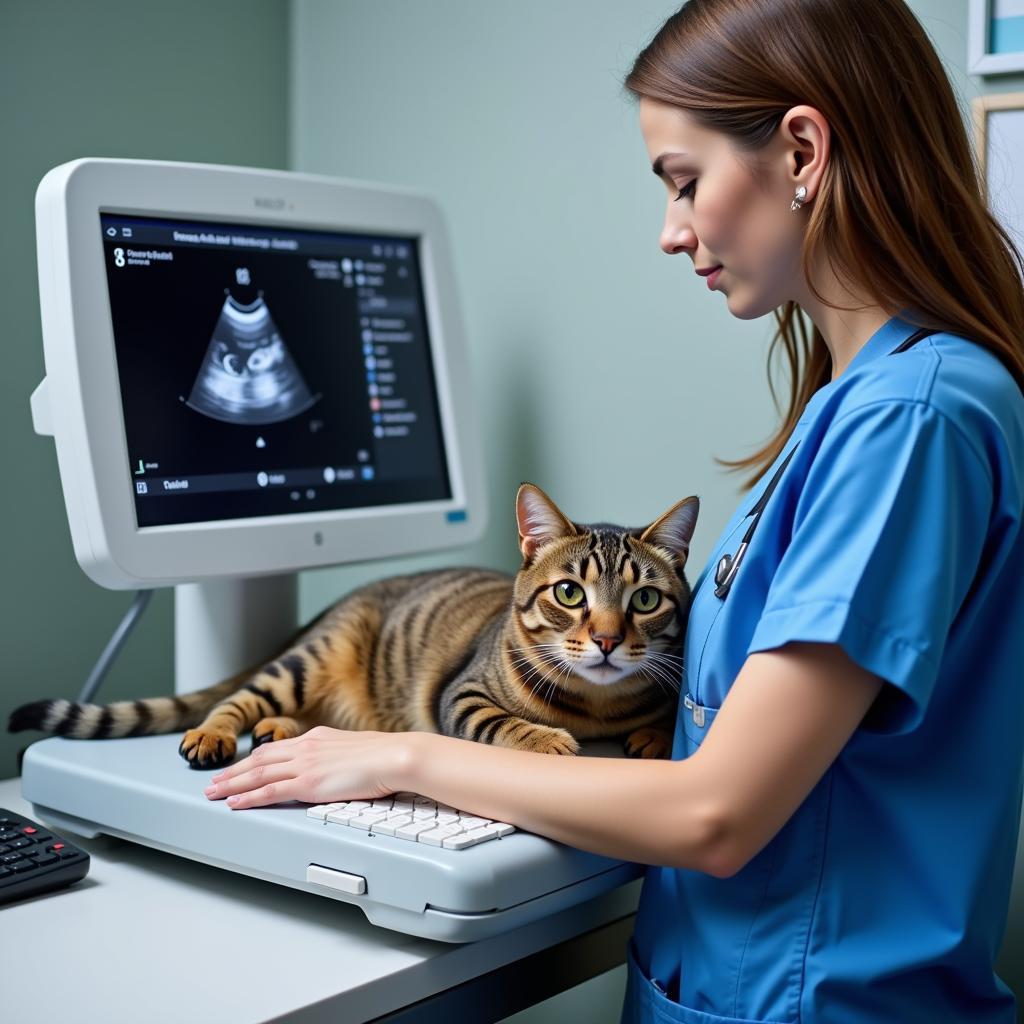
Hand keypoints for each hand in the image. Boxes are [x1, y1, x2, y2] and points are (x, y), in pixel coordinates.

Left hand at [201, 725, 417, 808]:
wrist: (394, 756)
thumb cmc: (383, 755)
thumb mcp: (353, 749)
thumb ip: (335, 756)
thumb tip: (333, 765)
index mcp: (316, 737)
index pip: (275, 749)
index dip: (252, 759)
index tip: (237, 767)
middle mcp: (305, 747)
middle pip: (259, 759)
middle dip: (233, 771)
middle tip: (213, 782)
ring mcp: (305, 765)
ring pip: (258, 774)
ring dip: (233, 784)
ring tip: (213, 793)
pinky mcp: (309, 783)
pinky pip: (270, 791)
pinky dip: (249, 797)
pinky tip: (235, 803)